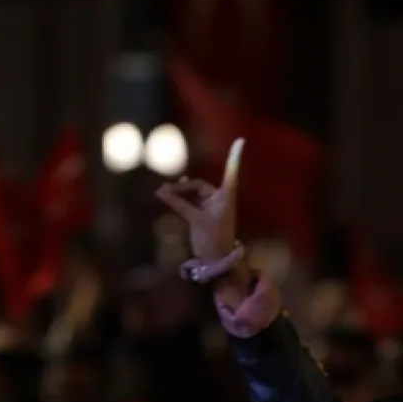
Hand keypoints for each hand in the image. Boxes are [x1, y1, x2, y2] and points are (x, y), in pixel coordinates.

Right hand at [155, 139, 243, 267]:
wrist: (215, 261)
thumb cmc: (212, 240)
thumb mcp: (195, 220)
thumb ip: (178, 204)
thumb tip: (160, 191)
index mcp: (225, 196)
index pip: (230, 171)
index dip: (234, 156)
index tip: (241, 140)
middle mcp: (219, 199)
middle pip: (198, 185)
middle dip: (182, 187)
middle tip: (165, 190)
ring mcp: (210, 207)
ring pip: (191, 194)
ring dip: (178, 193)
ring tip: (162, 193)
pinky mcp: (201, 216)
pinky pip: (188, 203)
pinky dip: (178, 201)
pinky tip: (166, 197)